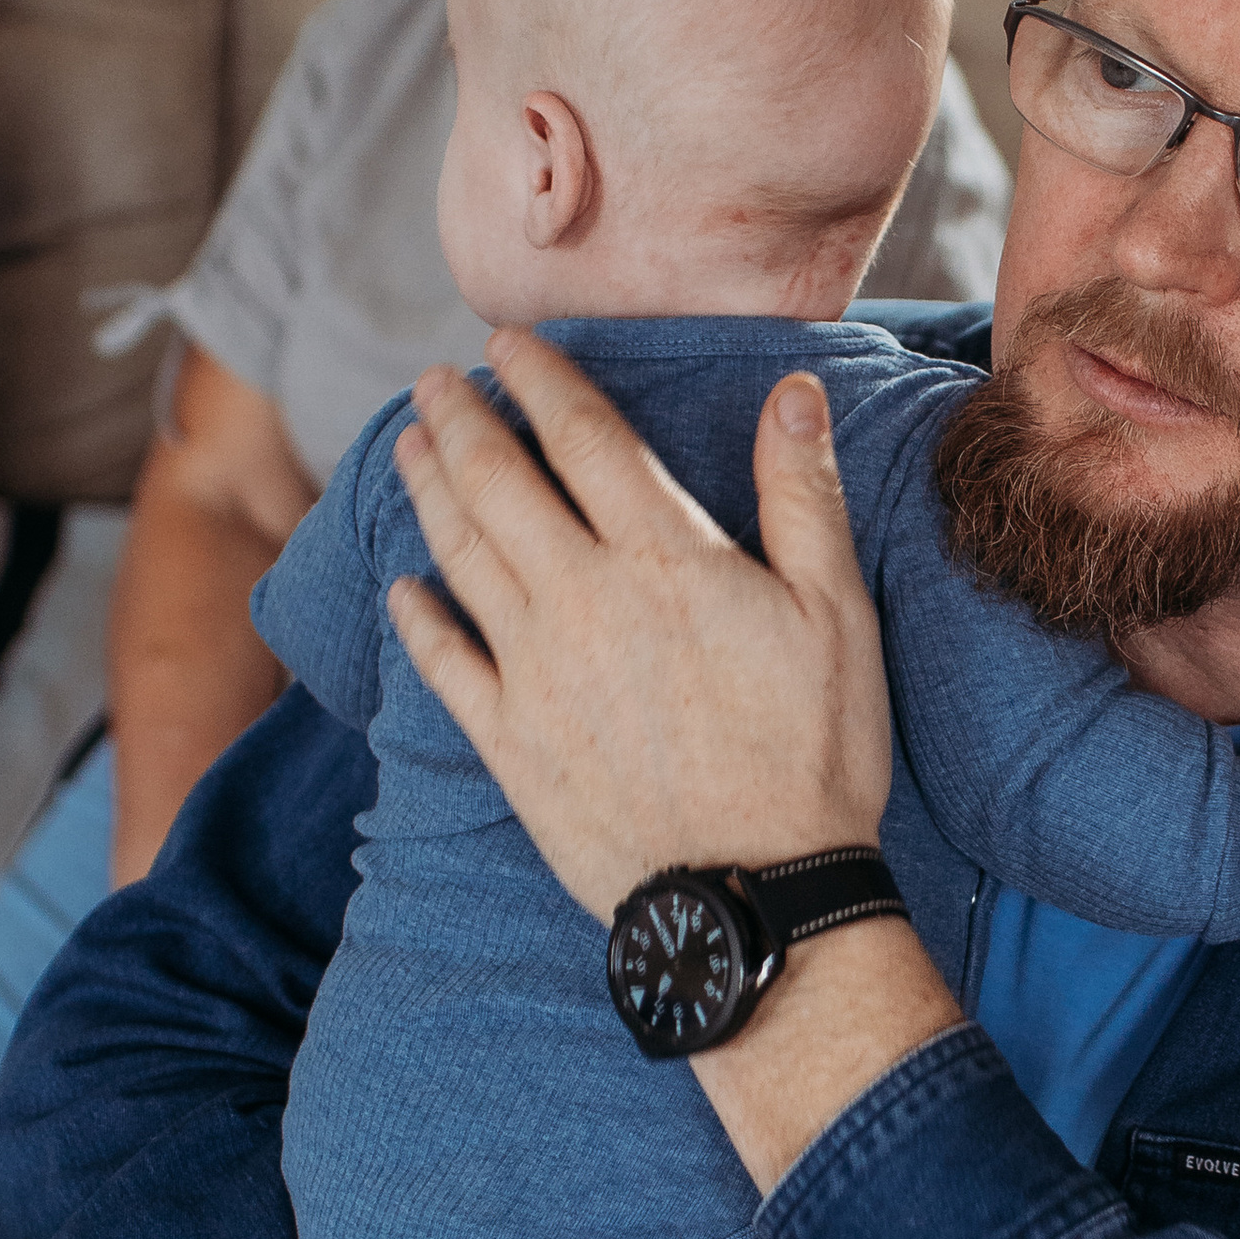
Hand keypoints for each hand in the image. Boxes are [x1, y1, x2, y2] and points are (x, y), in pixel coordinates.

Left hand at [386, 339, 893, 922]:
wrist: (757, 895)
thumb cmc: (814, 753)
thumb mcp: (837, 613)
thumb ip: (803, 496)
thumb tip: (791, 392)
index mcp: (663, 558)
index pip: (583, 437)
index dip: (540, 380)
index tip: (506, 344)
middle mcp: (581, 600)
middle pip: (500, 484)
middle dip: (461, 422)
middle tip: (432, 383)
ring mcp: (534, 672)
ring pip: (461, 557)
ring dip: (429, 493)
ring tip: (408, 449)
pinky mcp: (511, 744)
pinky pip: (446, 664)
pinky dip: (418, 619)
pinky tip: (402, 588)